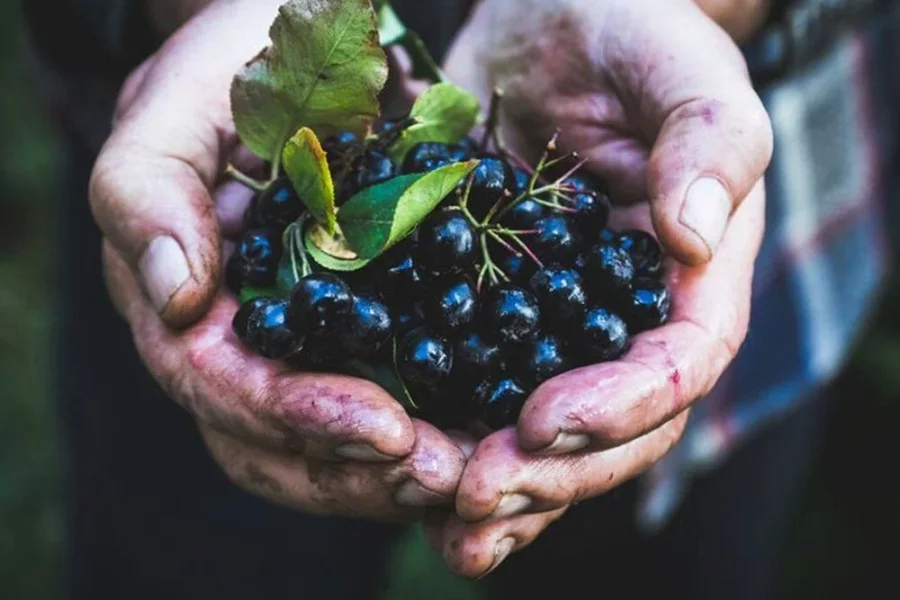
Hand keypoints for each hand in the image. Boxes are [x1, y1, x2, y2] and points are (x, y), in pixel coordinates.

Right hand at [90, 0, 465, 517]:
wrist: (320, 56)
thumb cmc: (241, 65)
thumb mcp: (182, 100)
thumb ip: (147, 185)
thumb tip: (172, 294)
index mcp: (188, 304)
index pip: (221, 387)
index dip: (294, 419)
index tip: (383, 429)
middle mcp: (243, 345)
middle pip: (278, 448)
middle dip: (359, 472)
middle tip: (446, 475)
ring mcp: (308, 351)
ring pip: (336, 451)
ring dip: (403, 476)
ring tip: (476, 473)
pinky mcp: (375, 339)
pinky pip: (400, 410)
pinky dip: (440, 438)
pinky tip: (491, 441)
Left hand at [429, 0, 771, 575]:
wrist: (551, 23)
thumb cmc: (633, 35)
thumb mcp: (683, 70)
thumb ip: (708, 145)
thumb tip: (690, 238)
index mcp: (687, 280)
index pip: (675, 368)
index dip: (619, 408)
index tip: (545, 422)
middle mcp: (624, 321)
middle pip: (609, 429)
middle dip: (549, 472)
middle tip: (476, 494)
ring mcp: (555, 328)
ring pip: (542, 436)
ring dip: (501, 489)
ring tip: (449, 523)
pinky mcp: (489, 314)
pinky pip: (475, 392)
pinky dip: (448, 441)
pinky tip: (405, 476)